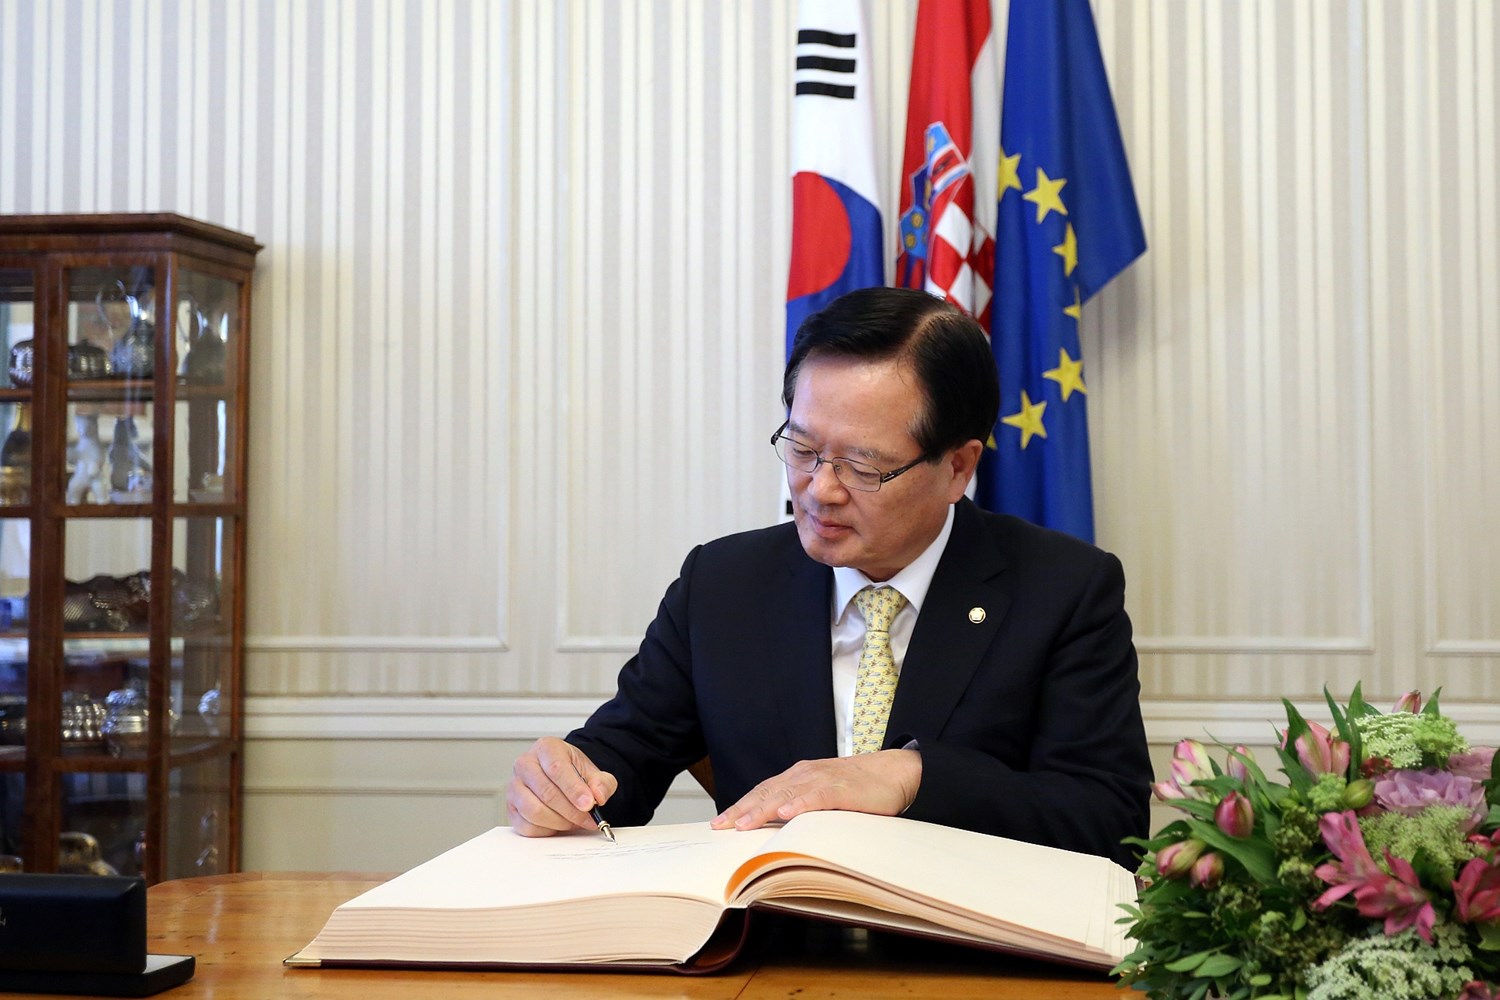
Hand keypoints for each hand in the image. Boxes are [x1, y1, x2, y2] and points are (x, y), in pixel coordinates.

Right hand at [506, 737, 617, 837]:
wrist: (559, 777)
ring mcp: (514, 786)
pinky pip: (527, 826)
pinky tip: (559, 824)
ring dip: (559, 822)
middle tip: (588, 819)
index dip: (574, 789)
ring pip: (534, 811)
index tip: (589, 804)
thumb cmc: (572, 772)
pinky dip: (547, 830)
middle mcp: (525, 764)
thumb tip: (599, 796)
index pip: (557, 768)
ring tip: (574, 821)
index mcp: (546, 748)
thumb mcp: (593, 772)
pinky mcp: (511, 808)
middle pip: (546, 792)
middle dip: (571, 811)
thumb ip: (602, 783)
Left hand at [709, 749, 921, 830]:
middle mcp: (805, 774)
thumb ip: (802, 808)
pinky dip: (800, 804)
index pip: (762, 792)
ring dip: (763, 809)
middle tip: (721, 827)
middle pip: (767, 793)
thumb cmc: (859, 787)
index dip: (740, 806)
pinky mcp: (842, 788)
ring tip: (744, 824)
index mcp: (799, 777)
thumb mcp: (824, 797)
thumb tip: (776, 831)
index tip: (719, 823)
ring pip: (786, 794)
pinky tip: (785, 813)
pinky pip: (817, 796)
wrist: (895, 772)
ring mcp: (823, 780)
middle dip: (742, 810)